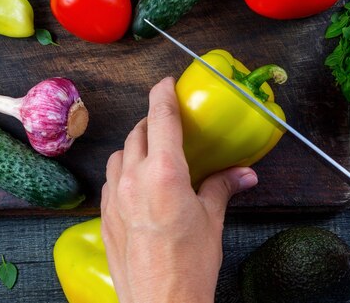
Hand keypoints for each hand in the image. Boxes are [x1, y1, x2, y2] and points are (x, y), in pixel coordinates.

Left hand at [100, 77, 257, 302]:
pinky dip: (123, 171)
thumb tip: (244, 174)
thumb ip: (222, 188)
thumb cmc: (189, 265)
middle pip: (138, 132)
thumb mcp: (212, 220)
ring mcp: (114, 196)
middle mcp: (134, 178)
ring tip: (152, 154)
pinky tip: (137, 184)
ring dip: (135, 146)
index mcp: (165, 172)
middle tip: (168, 124)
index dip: (163, 94)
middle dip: (152, 121)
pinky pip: (111, 180)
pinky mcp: (104, 215)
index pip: (161, 117)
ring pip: (120, 154)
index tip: (166, 84)